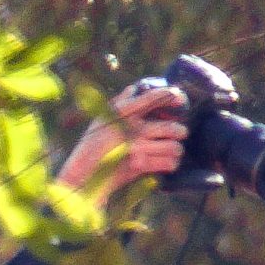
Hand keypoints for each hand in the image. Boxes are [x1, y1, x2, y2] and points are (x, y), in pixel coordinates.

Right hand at [56, 83, 188, 207]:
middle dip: (180, 132)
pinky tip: (166, 165)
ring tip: (173, 153)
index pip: (152, 98)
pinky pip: (167, 163)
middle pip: (171, 127)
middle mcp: (132, 128)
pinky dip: (170, 165)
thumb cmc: (92, 147)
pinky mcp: (140, 165)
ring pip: (173, 146)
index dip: (170, 96)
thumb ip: (118, 104)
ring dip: (176, 151)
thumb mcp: (101, 121)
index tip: (181, 99)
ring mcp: (136, 147)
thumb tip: (133, 89)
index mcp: (123, 113)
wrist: (83, 175)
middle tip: (180, 134)